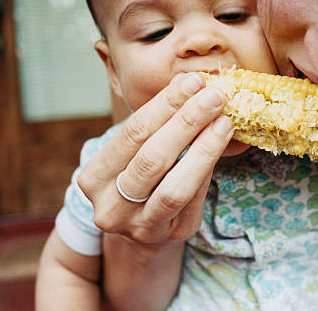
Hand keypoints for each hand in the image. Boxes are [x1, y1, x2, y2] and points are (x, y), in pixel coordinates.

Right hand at [77, 72, 233, 245]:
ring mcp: (140, 227)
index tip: (192, 82)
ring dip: (203, 148)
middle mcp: (111, 207)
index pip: (132, 133)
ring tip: (224, 120)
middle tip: (214, 96)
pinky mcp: (171, 235)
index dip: (165, 105)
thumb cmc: (140, 178)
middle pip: (152, 158)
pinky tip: (222, 143)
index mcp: (94, 178)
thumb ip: (157, 123)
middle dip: (186, 122)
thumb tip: (189, 83)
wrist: (143, 231)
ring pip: (174, 186)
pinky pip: (193, 199)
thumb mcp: (135, 152)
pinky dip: (208, 167)